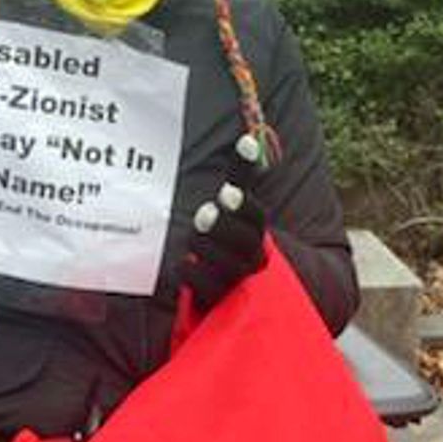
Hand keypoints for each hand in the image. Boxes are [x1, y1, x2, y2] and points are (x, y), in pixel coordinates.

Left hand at [180, 136, 268, 311]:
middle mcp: (253, 258)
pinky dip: (194, 272)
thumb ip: (240, 177)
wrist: (231, 290)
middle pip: (243, 241)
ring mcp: (238, 282)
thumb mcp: (233, 209)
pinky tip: (185, 263)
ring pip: (225, 263)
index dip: (242, 205)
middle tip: (204, 214)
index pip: (257, 218)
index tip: (225, 191)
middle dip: (222, 226)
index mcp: (256, 232)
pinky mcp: (220, 302)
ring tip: (195, 237)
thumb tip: (248, 139)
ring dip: (205, 246)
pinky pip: (207, 286)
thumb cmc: (227, 241)